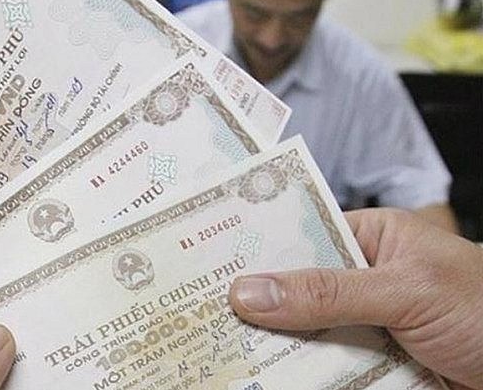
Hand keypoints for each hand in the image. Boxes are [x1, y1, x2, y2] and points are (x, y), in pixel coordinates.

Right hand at [229, 208, 482, 389]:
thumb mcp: (404, 290)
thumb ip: (327, 292)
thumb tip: (250, 291)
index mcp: (372, 239)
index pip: (303, 234)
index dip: (259, 245)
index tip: (209, 258)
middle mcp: (365, 279)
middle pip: (299, 288)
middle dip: (259, 302)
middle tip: (204, 310)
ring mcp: (369, 325)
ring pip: (309, 332)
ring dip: (277, 345)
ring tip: (222, 348)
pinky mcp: (375, 365)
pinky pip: (329, 368)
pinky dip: (304, 374)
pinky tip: (267, 376)